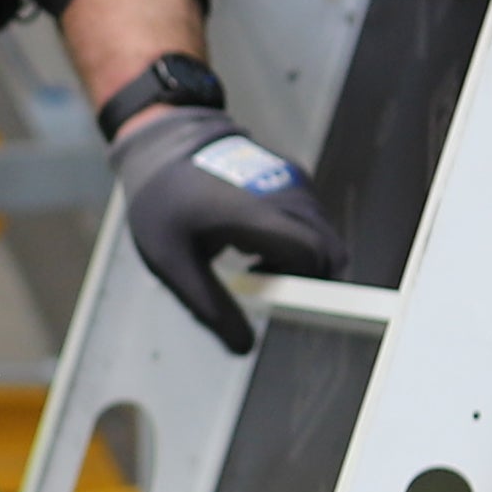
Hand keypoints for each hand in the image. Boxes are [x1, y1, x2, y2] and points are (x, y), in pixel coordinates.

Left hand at [109, 96, 348, 352]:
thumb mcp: (171, 261)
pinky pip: (313, 224)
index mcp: (256, 214)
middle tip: (262, 286)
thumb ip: (209, 304)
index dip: (308, 289)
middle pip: (330, 252)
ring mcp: (295, 184)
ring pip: (324, 239)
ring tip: (250, 263)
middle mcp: (287, 195)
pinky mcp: (296, 181)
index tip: (278, 302)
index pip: (314, 256)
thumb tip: (244, 348)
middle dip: (308, 281)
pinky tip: (253, 246)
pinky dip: (295, 244)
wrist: (164, 143)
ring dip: (300, 262)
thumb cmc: (162, 201)